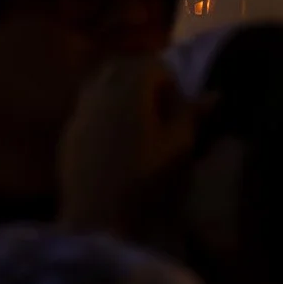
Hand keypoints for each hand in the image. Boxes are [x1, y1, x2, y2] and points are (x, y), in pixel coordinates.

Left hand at [59, 54, 199, 237]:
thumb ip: (193, 115)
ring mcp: (80, 112)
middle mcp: (101, 90)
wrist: (98, 219)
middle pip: (123, 67)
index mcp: (131, 86)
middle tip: (159, 110)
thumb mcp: (179, 146)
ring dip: (120, 94)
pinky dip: (101, 113)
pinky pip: (87, 110)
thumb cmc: (146, 179)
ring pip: (100, 84)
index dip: (171, 84)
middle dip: (143, 81)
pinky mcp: (68, 135)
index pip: (154, 65)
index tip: (179, 110)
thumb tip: (214, 94)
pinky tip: (113, 142)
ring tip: (137, 124)